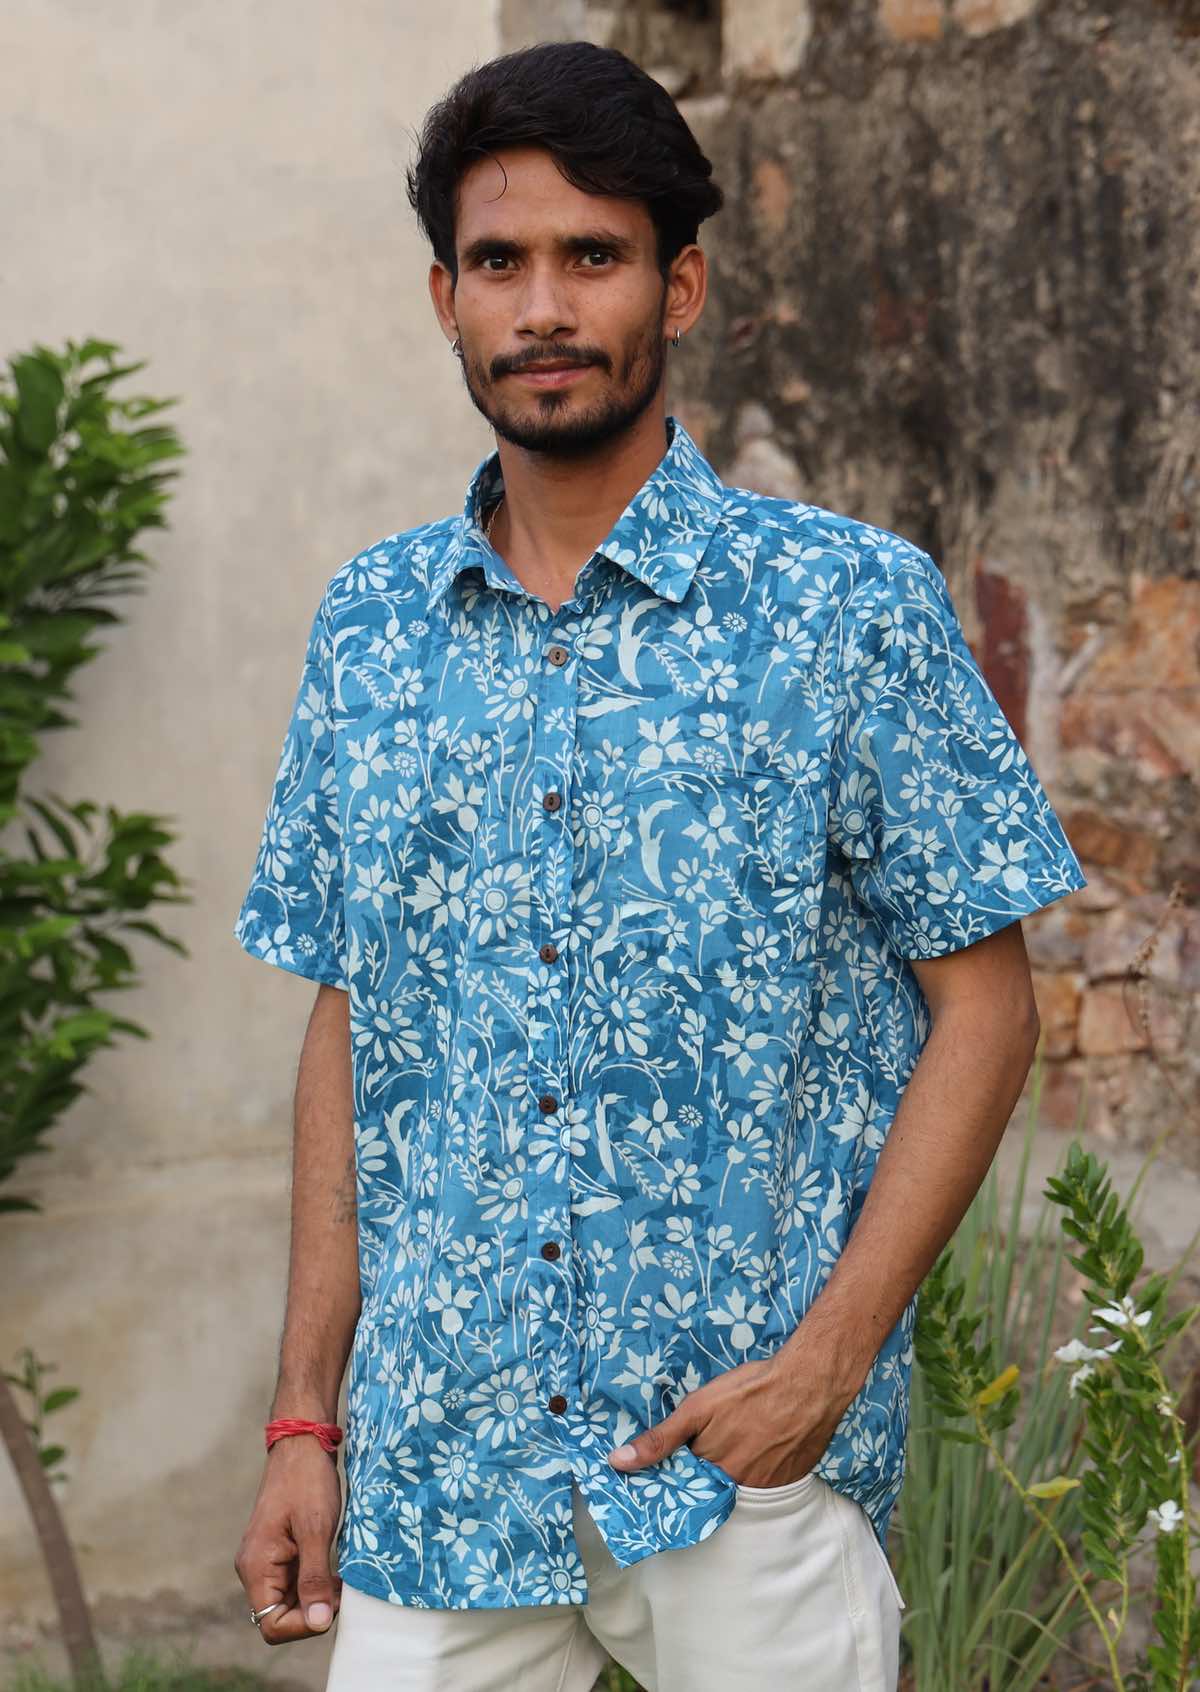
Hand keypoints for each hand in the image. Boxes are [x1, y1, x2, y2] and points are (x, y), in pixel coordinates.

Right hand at [234, 1437, 342, 1643]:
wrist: (302, 1443)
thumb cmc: (307, 1481)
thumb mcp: (316, 1530)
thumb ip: (314, 1578)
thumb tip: (319, 1623)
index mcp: (256, 1567)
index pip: (271, 1625)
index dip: (303, 1625)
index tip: (332, 1603)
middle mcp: (255, 1569)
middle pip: (280, 1617)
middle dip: (313, 1611)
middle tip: (341, 1591)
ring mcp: (266, 1561)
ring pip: (289, 1601)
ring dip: (316, 1597)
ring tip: (341, 1580)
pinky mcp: (279, 1552)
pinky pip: (294, 1582)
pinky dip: (315, 1582)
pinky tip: (334, 1570)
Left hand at [606, 1347, 851, 1489]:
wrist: (809, 1383)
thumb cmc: (751, 1390)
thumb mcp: (698, 1408)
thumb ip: (660, 1440)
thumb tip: (618, 1462)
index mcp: (710, 1472)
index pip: (682, 1485)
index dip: (674, 1473)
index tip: (666, 1467)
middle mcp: (737, 1487)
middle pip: (710, 1487)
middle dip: (702, 1473)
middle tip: (707, 1447)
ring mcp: (766, 1487)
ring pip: (737, 1485)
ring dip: (730, 1470)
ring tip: (735, 1441)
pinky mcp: (788, 1481)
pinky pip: (764, 1483)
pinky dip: (757, 1469)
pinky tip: (759, 1444)